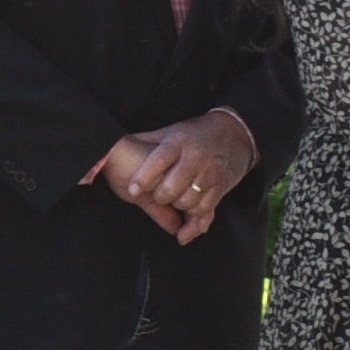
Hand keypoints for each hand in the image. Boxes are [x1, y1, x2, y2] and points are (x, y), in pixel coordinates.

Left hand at [107, 111, 254, 244]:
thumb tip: (115, 142)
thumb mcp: (171, 132)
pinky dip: (193, 217)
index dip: (144, 177)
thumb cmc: (195, 135)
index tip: (133, 190)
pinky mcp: (221, 186)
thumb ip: (147, 141)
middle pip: (171, 188)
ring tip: (174, 200)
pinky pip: (204, 209)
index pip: (158, 159)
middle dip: (160, 197)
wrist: (235, 133)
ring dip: (177, 207)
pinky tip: (188, 214)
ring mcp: (209, 173)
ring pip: (187, 202)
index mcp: (178, 142)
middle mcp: (195, 157)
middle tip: (157, 196)